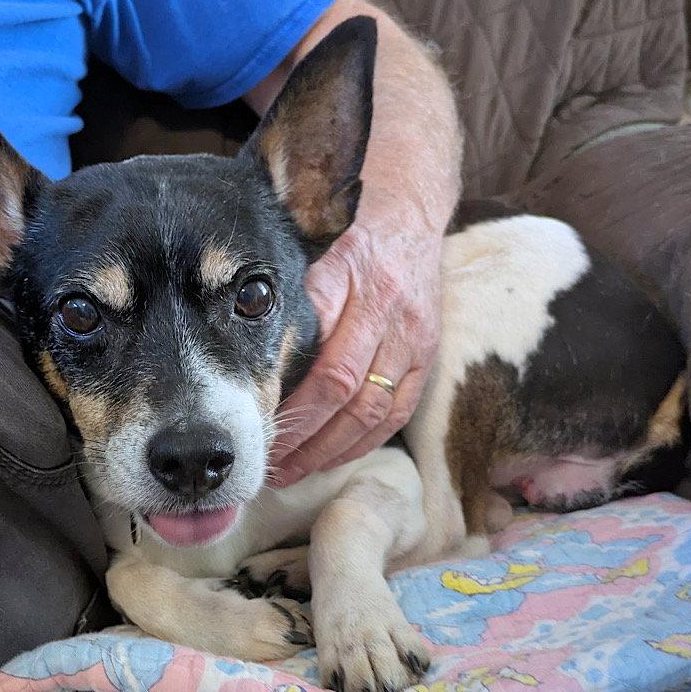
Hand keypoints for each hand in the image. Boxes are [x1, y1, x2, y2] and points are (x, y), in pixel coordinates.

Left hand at [270, 212, 441, 487]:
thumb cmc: (354, 242)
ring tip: (294, 470)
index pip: (330, 367)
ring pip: (375, 412)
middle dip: (308, 438)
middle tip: (270, 464)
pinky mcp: (428, 359)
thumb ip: (301, 302)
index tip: (262, 429)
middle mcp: (395, 321)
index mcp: (364, 290)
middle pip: (349, 395)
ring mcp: (416, 344)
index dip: (299, 407)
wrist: (411, 221)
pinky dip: (364, 441)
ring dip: (332, 449)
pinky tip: (333, 458)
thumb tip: (264, 354)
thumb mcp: (321, 256)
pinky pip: (398, 413)